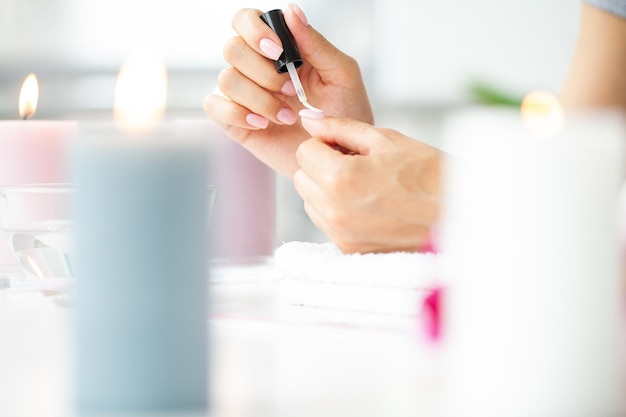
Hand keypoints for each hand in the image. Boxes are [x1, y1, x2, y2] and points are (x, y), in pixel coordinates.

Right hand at [203, 4, 372, 177]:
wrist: (339, 154)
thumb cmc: (345, 113)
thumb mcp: (341, 74)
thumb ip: (316, 43)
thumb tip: (291, 11)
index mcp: (280, 50)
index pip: (246, 21)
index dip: (254, 30)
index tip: (278, 52)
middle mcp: (257, 68)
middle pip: (232, 49)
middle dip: (262, 72)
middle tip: (291, 91)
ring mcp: (244, 95)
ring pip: (226, 80)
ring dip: (258, 98)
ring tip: (287, 117)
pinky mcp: (236, 122)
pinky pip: (214, 107)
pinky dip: (236, 114)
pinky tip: (262, 124)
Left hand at [294, 111, 442, 253]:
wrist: (460, 215)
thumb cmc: (430, 174)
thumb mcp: (385, 139)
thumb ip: (340, 127)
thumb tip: (309, 120)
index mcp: (341, 178)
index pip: (304, 151)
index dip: (325, 143)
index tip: (347, 147)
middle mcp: (335, 210)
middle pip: (302, 178)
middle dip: (322, 166)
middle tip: (357, 164)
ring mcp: (341, 233)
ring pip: (311, 202)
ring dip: (327, 190)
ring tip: (365, 186)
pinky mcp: (349, 249)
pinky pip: (326, 222)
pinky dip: (338, 210)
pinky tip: (368, 204)